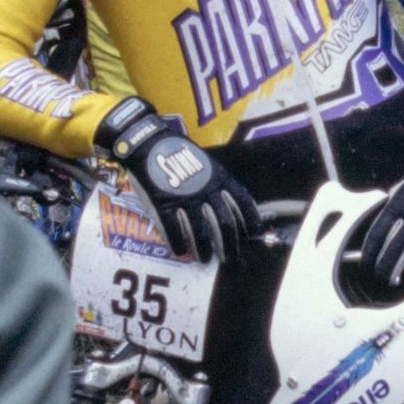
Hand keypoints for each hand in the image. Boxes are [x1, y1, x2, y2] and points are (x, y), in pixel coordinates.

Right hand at [97, 97, 259, 261]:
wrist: (148, 142)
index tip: (255, 232)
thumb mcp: (206, 164)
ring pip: (200, 231)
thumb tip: (229, 202)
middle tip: (230, 257)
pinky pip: (173, 229)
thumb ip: (217, 183)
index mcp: (219, 180)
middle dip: (230, 244)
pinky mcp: (164, 204)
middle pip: (225, 224)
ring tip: (205, 260)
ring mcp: (185, 199)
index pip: (242, 202)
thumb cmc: (177, 152)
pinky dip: (178, 243)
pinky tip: (180, 252)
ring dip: (204, 249)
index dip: (251, 219)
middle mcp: (206, 192)